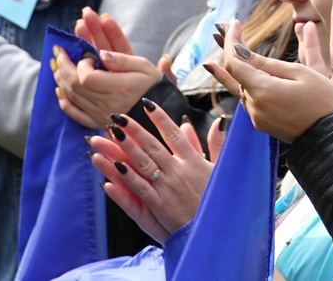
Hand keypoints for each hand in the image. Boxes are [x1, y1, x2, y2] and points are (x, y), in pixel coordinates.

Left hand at [52, 8, 162, 127]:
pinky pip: (74, 113)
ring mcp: (99, 115)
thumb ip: (122, 59)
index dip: (82, 64)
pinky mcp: (96, 122)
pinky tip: (60, 89)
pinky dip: (64, 101)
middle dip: (63, 66)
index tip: (88, 55)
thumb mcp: (144, 67)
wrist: (157, 113)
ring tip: (57, 65)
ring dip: (61, 79)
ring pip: (71, 97)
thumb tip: (101, 53)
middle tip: (59, 52)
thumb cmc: (152, 87)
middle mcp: (106, 104)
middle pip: (74, 85)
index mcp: (119, 88)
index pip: (87, 77)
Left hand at [88, 101, 215, 242]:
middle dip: (134, 130)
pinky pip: (139, 190)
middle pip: (152, 146)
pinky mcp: (160, 207)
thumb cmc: (221, 200)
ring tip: (109, 135)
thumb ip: (218, 144)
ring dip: (124, 149)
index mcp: (193, 161)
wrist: (219, 229)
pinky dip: (125, 180)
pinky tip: (112, 170)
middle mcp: (179, 172)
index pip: (173, 134)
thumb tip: (219, 121)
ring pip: (142, 165)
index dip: (159, 118)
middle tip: (118, 117)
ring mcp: (168, 189)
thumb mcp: (223, 169)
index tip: (147, 104)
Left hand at [206, 21, 332, 143]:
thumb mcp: (300, 73)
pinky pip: (247, 97)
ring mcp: (257, 117)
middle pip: (233, 74)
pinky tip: (239, 70)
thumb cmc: (323, 101)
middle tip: (221, 28)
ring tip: (226, 43)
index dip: (231, 40)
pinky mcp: (262, 123)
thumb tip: (240, 52)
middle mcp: (254, 106)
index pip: (235, 61)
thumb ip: (267, 63)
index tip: (234, 23)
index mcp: (263, 91)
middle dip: (227, 49)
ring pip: (238, 86)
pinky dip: (242, 80)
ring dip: (233, 65)